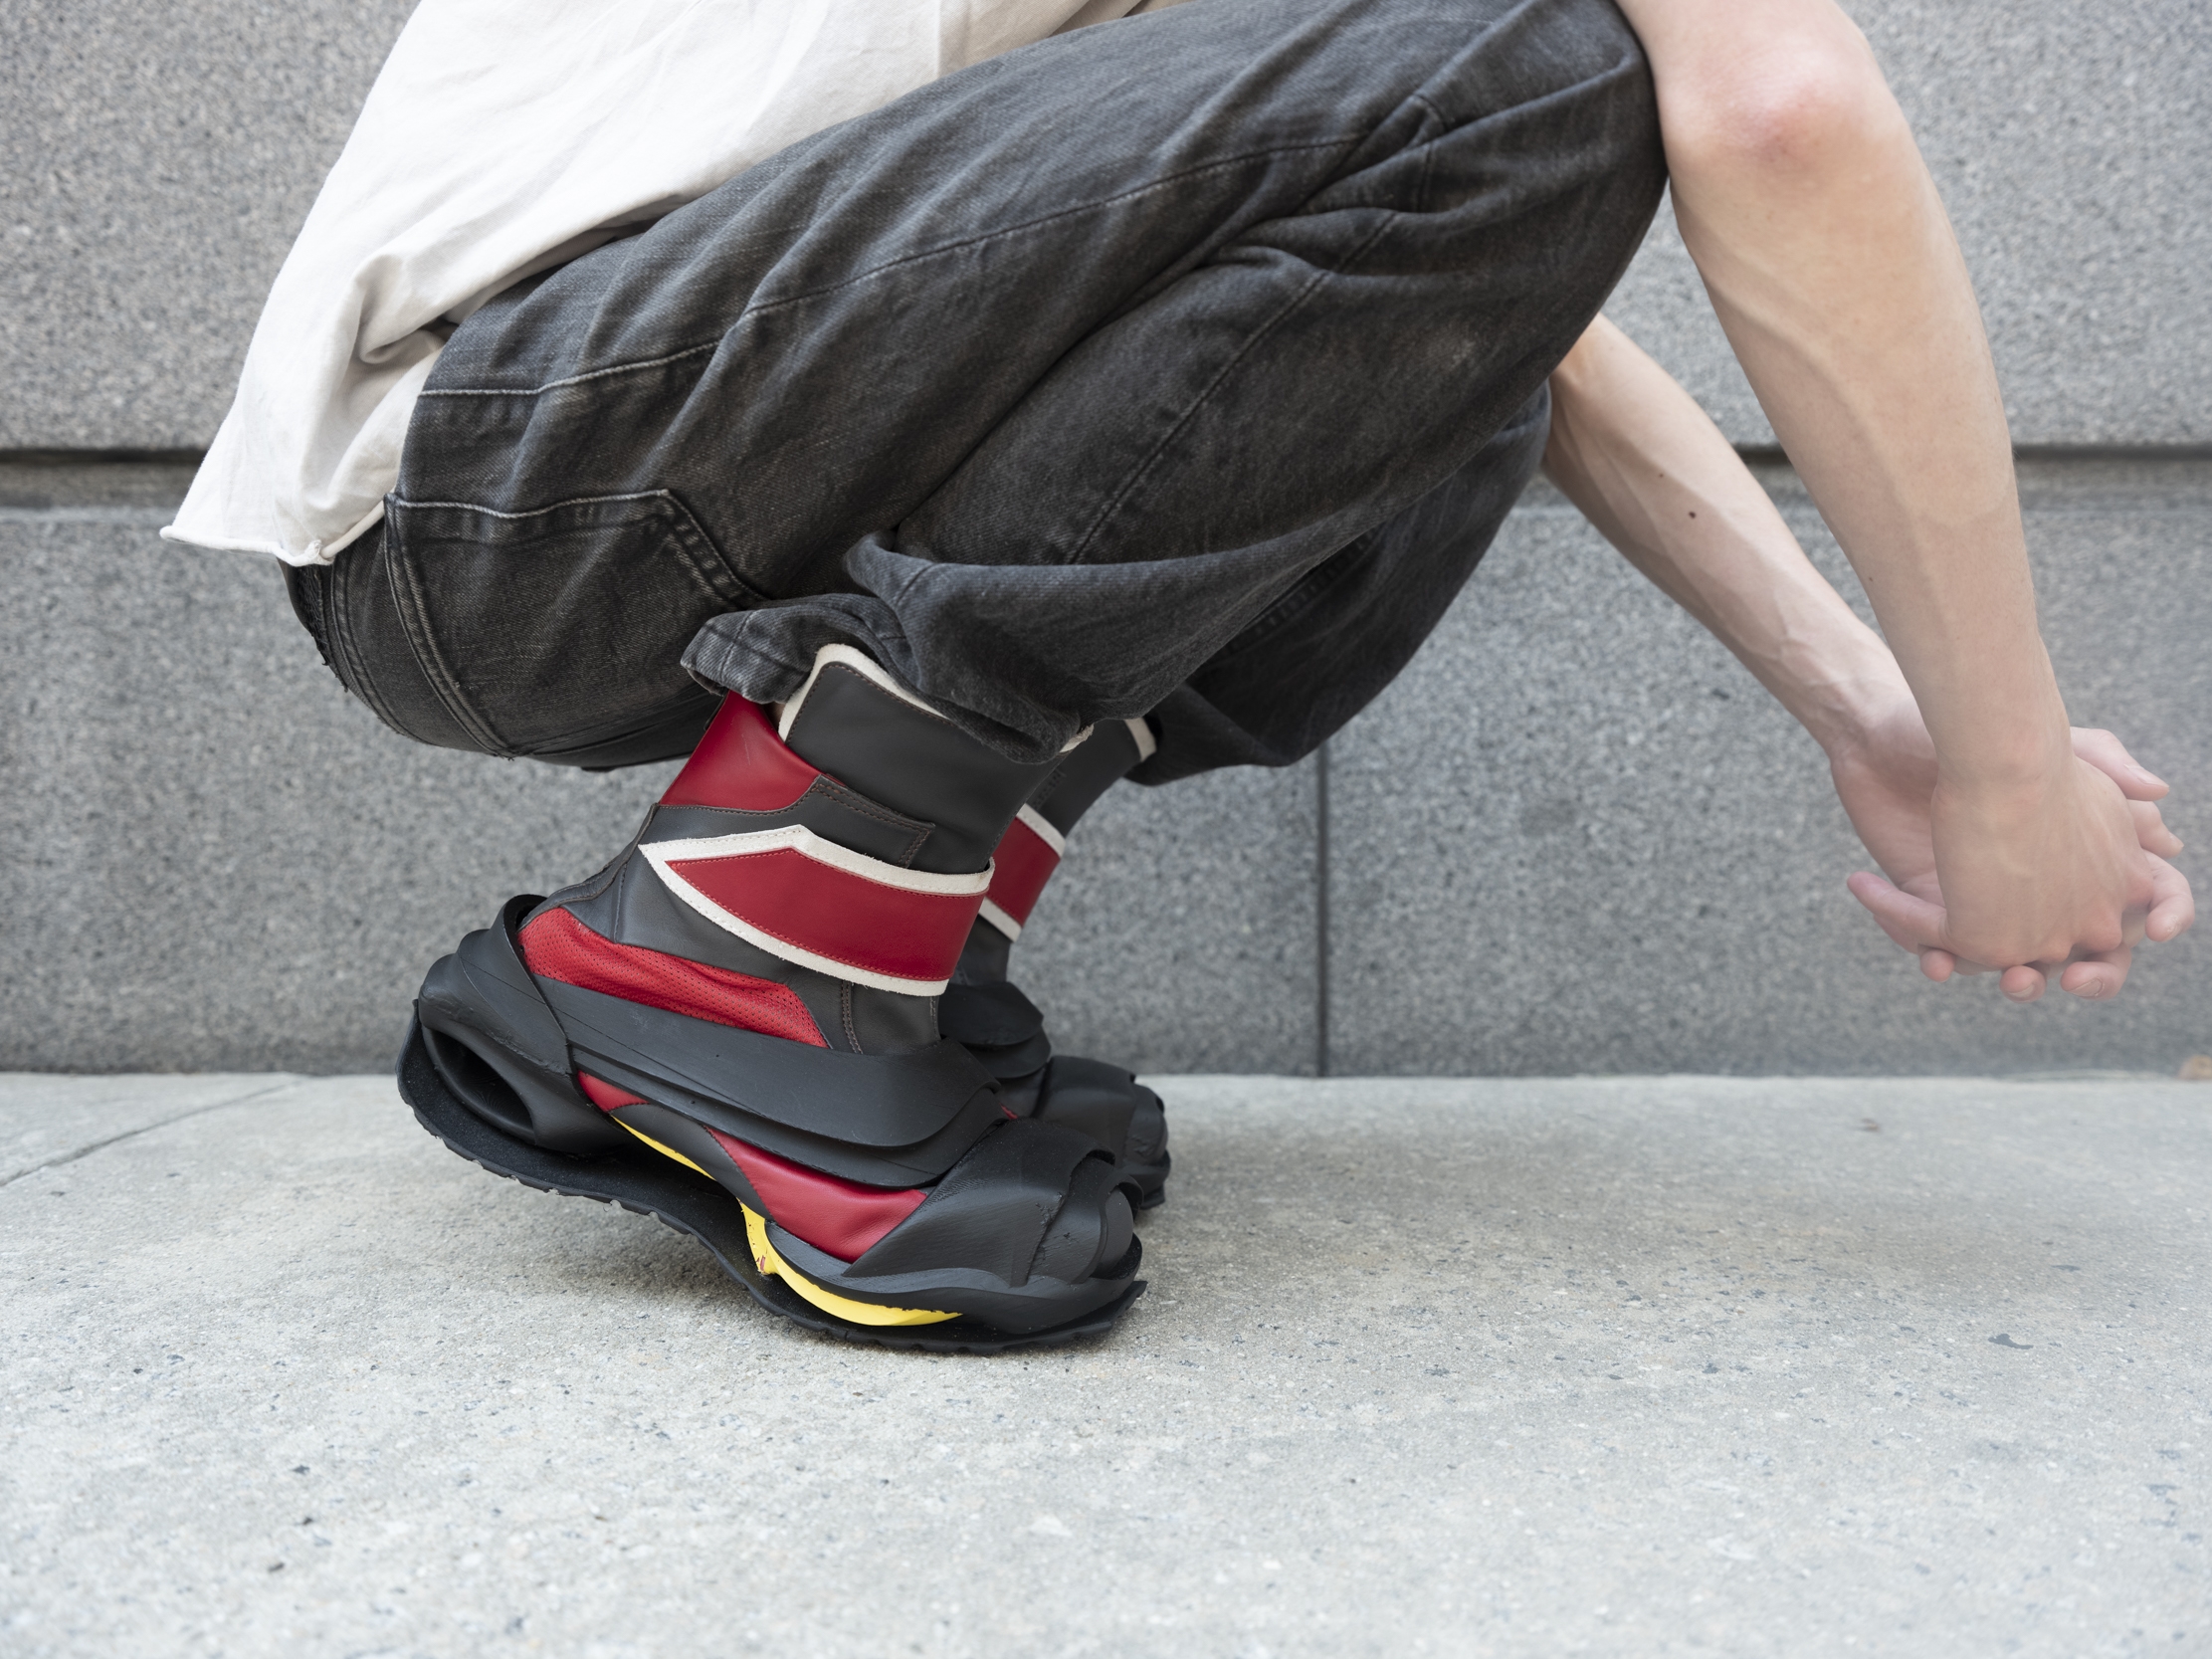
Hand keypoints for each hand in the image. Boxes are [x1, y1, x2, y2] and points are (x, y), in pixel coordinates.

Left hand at [1829, 697, 2191, 998]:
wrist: (1887, 736)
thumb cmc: (1976, 737)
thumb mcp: (2051, 744)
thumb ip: (2114, 770)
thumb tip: (2167, 822)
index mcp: (2087, 857)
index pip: (2152, 899)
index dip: (2167, 915)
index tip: (2161, 927)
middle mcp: (2046, 891)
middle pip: (2093, 957)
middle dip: (2093, 978)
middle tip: (2078, 976)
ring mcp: (1989, 902)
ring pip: (2015, 968)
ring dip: (2016, 982)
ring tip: (2009, 979)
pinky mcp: (1930, 904)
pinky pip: (1940, 950)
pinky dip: (1937, 959)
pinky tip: (1933, 959)